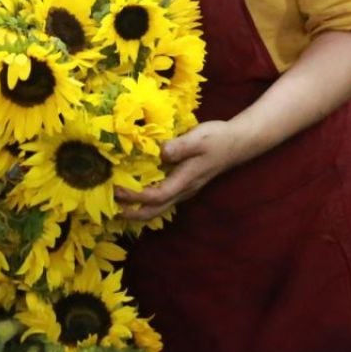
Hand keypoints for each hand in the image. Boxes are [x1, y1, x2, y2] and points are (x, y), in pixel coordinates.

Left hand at [115, 120, 241, 222]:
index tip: (117, 190)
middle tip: (112, 209)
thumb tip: (160, 152)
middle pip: (156, 211)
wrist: (237, 142)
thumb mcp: (199, 138)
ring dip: (139, 209)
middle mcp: (184, 189)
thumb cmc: (217, 138)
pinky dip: (147, 200)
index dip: (135, 196)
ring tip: (119, 203)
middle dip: (133, 213)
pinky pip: (164, 198)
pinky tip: (137, 191)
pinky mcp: (185, 183)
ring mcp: (185, 188)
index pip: (156, 196)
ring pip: (160, 207)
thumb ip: (180, 146)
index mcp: (185, 180)